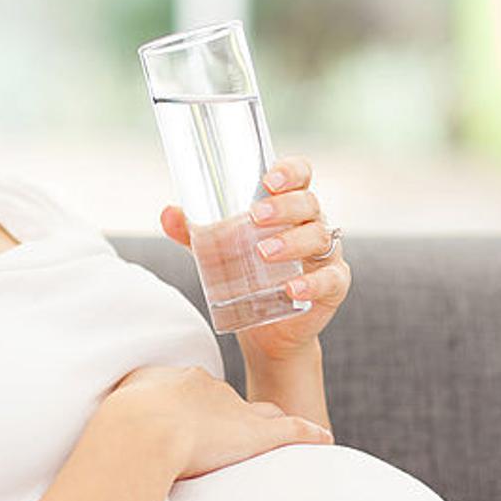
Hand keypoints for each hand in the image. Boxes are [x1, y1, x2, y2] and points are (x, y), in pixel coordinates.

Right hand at [100, 365, 332, 480]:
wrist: (142, 430)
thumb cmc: (121, 423)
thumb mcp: (119, 401)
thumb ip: (127, 402)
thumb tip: (118, 416)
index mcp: (180, 383)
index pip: (197, 392)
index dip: (198, 407)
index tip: (194, 420)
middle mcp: (212, 390)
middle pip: (231, 402)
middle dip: (232, 416)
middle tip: (230, 433)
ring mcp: (237, 410)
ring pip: (264, 413)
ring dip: (271, 425)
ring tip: (280, 437)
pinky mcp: (258, 433)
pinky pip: (292, 431)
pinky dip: (309, 434)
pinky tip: (323, 440)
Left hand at [159, 155, 350, 360]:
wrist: (268, 329)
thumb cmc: (248, 276)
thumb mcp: (219, 252)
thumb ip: (194, 233)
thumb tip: (167, 213)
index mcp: (290, 207)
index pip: (301, 175)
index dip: (290, 171)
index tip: (268, 179)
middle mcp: (312, 224)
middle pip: (308, 203)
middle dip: (284, 207)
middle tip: (256, 217)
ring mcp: (326, 255)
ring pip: (318, 238)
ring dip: (291, 242)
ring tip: (263, 253)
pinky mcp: (332, 286)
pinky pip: (330, 280)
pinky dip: (312, 284)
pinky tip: (291, 289)